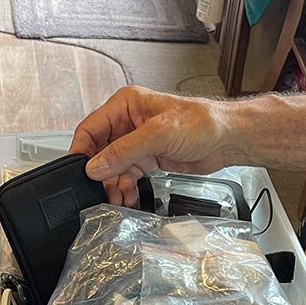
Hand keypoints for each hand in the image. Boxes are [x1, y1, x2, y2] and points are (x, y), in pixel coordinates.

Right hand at [69, 86, 240, 205]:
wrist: (227, 140)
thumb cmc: (202, 123)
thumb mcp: (158, 135)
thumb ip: (124, 151)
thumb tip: (96, 166)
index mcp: (126, 105)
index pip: (91, 128)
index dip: (81, 151)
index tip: (77, 172)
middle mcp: (129, 122)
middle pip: (99, 151)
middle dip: (99, 174)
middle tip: (99, 191)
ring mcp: (138, 142)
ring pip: (112, 167)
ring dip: (112, 185)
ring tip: (116, 198)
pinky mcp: (148, 159)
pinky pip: (127, 176)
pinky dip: (126, 188)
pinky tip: (128, 197)